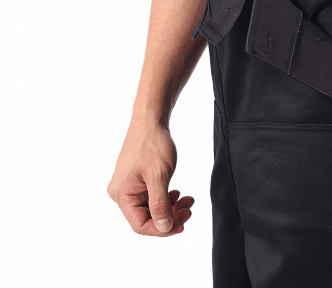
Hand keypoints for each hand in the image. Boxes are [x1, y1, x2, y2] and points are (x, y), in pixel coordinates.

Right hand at [107, 120, 193, 236]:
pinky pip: (151, 197)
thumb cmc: (152, 144)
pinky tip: (178, 194)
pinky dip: (166, 198)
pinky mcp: (137, 181)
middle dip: (169, 217)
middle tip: (188, 211)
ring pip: (151, 208)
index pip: (140, 225)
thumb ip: (160, 205)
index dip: (161, 230)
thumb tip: (163, 228)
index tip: (181, 225)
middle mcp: (122, 193)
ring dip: (171, 208)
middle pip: (146, 218)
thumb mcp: (159, 177)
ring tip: (187, 201)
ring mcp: (129, 187)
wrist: (150, 122)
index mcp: (123, 194)